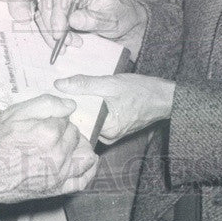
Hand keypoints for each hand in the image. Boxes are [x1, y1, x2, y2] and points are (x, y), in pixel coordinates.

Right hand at [0, 94, 98, 204]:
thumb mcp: (15, 112)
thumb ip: (46, 104)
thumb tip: (70, 104)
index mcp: (48, 133)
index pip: (66, 118)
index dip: (56, 117)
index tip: (44, 121)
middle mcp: (57, 155)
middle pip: (75, 135)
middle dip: (66, 131)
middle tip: (50, 132)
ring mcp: (59, 174)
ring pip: (84, 154)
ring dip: (79, 146)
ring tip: (68, 143)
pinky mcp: (57, 189)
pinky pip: (82, 180)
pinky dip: (88, 170)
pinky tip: (86, 161)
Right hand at [38, 0, 147, 57]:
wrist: (125, 24)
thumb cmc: (121, 16)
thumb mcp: (113, 20)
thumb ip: (93, 19)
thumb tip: (72, 19)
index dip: (56, 17)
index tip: (59, 34)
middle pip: (47, 6)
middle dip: (52, 27)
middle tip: (67, 43)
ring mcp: (64, 4)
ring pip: (43, 16)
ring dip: (51, 33)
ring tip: (70, 44)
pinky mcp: (62, 16)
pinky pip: (47, 24)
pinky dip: (52, 36)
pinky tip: (66, 44)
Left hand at [54, 73, 174, 144]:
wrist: (164, 97)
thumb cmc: (141, 91)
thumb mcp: (110, 84)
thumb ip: (85, 84)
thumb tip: (60, 85)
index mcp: (106, 131)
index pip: (78, 123)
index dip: (66, 110)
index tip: (57, 98)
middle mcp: (109, 137)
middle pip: (83, 122)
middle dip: (74, 107)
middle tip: (62, 92)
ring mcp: (113, 133)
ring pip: (91, 119)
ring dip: (84, 106)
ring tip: (74, 92)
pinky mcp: (116, 127)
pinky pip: (99, 119)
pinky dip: (94, 108)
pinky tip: (90, 97)